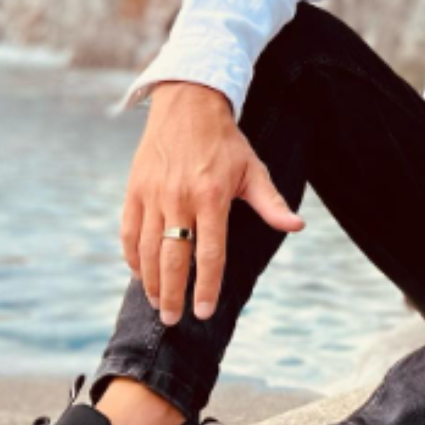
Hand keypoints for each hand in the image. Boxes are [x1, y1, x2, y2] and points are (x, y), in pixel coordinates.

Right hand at [119, 81, 305, 324]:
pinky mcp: (134, 190)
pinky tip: (140, 274)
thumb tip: (297, 227)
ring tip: (158, 303)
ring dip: (151, 281)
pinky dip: (132, 257)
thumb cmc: (226, 142)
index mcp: (213, 196)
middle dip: (173, 294)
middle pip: (173, 258)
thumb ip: (272, 204)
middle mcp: (179, 198)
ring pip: (146, 249)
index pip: (209, 253)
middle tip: (173, 320)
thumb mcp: (254, 169)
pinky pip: (128, 231)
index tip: (204, 312)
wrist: (188, 104)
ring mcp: (153, 194)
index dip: (206, 286)